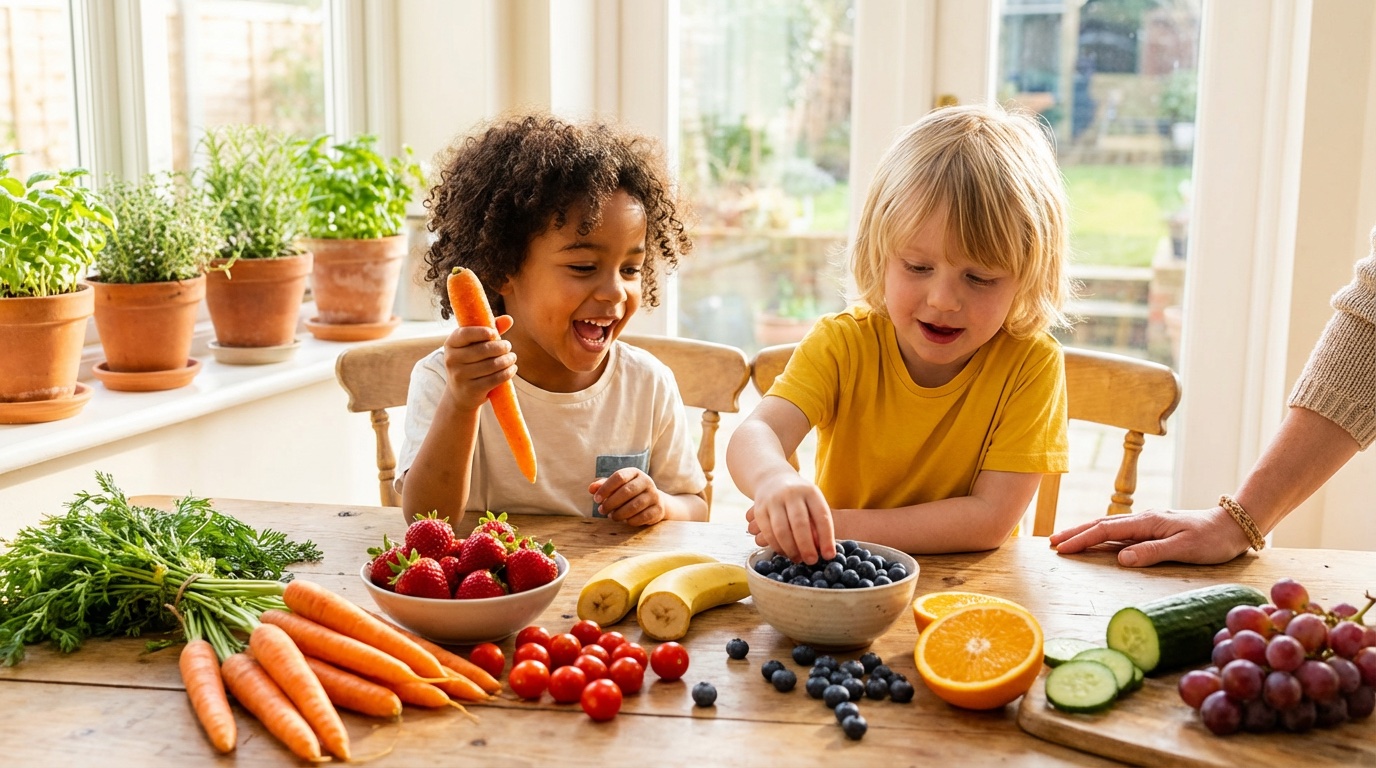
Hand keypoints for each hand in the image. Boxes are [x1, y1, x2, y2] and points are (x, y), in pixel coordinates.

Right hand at [442, 315, 515, 410]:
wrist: (460, 394)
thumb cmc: (471, 362)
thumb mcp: (475, 345)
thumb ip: (491, 330)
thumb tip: (509, 319)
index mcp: (450, 344)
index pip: (466, 334)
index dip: (483, 332)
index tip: (495, 334)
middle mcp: (452, 359)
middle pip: (483, 350)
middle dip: (501, 347)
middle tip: (508, 346)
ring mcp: (460, 376)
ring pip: (491, 364)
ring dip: (507, 360)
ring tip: (512, 357)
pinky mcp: (471, 390)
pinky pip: (495, 379)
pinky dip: (507, 372)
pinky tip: (512, 368)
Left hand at [589, 468, 664, 525]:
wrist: (653, 501)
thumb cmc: (630, 493)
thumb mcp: (616, 486)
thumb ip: (603, 486)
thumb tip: (591, 488)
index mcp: (635, 473)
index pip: (619, 477)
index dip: (605, 488)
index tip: (596, 499)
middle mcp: (647, 481)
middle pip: (626, 491)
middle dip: (611, 503)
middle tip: (601, 510)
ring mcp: (654, 495)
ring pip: (634, 506)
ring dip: (619, 514)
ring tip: (612, 516)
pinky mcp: (658, 509)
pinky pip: (642, 517)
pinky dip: (631, 521)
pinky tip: (625, 521)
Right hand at [744, 473, 834, 563]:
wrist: (772, 479)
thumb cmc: (799, 498)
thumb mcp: (812, 502)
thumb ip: (818, 524)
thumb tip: (823, 551)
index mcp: (810, 492)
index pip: (821, 516)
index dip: (827, 538)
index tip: (829, 556)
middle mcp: (791, 493)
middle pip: (800, 523)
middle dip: (806, 546)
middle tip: (812, 561)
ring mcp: (773, 500)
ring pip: (781, 530)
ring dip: (790, 549)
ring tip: (798, 559)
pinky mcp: (759, 510)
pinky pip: (768, 532)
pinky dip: (776, 546)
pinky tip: (784, 553)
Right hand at [1049, 506, 1252, 566]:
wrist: (1233, 526)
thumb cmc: (1213, 540)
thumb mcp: (1185, 549)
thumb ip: (1152, 553)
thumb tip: (1120, 559)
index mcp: (1147, 522)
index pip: (1106, 531)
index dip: (1082, 540)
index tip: (1061, 549)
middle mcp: (1143, 520)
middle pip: (1100, 524)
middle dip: (1075, 533)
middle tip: (1051, 543)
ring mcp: (1147, 524)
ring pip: (1108, 526)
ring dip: (1085, 533)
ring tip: (1065, 540)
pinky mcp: (1152, 529)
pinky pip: (1119, 531)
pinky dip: (1100, 535)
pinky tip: (1095, 541)